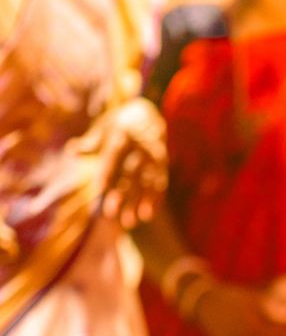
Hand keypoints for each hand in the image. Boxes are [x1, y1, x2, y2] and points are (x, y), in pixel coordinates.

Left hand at [96, 98, 167, 228]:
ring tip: (131, 221)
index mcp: (123, 134)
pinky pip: (160, 182)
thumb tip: (72, 151)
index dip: (107, 172)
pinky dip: (155, 199)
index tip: (99, 190)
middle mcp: (141, 145)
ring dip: (140, 202)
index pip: (114, 154)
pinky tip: (148, 215)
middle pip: (130, 172)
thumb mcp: (104, 127)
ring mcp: (154, 155)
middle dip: (122, 193)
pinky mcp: (163, 164)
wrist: (148, 114)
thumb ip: (90, 142)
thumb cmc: (118, 125)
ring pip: (146, 181)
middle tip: (111, 214)